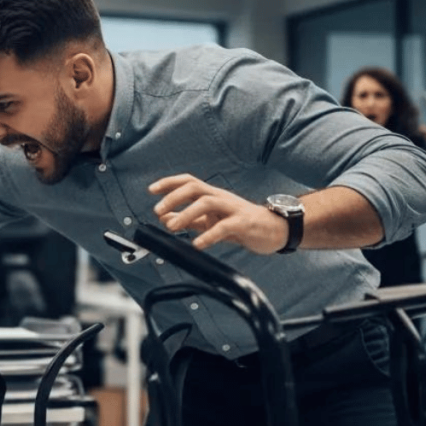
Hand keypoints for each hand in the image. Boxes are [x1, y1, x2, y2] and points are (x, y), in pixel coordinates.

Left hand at [149, 173, 287, 253]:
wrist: (275, 229)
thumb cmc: (241, 223)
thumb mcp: (211, 220)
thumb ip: (189, 219)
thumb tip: (164, 218)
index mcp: (212, 195)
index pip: (188, 181)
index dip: (169, 183)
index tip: (151, 190)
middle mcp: (221, 197)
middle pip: (195, 187)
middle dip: (173, 196)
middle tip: (157, 210)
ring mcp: (233, 208)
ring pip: (207, 203)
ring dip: (186, 214)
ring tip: (171, 227)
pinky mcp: (244, 223)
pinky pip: (224, 227)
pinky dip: (208, 235)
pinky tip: (198, 243)